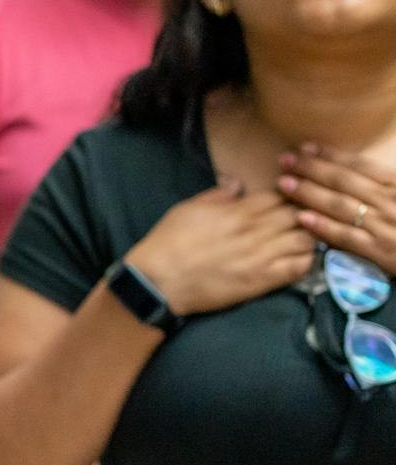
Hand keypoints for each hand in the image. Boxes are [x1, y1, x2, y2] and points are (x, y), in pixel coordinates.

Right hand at [125, 182, 315, 317]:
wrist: (157, 281)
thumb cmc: (168, 242)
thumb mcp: (187, 209)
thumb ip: (216, 195)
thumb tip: (237, 183)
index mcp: (237, 211)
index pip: (278, 195)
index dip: (284, 196)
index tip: (282, 201)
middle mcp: (255, 231)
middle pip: (297, 214)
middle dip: (300, 214)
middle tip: (296, 220)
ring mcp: (261, 257)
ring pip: (306, 239)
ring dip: (307, 236)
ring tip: (300, 238)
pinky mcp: (262, 281)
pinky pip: (300, 267)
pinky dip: (306, 260)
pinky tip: (299, 258)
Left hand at [279, 144, 395, 268]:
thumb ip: (384, 182)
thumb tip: (354, 167)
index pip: (359, 165)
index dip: (330, 155)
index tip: (304, 147)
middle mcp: (390, 201)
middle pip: (344, 181)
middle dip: (311, 169)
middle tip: (284, 160)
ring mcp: (384, 226)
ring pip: (341, 205)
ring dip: (309, 193)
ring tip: (284, 183)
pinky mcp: (380, 251)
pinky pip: (347, 236)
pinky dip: (324, 227)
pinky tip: (302, 218)